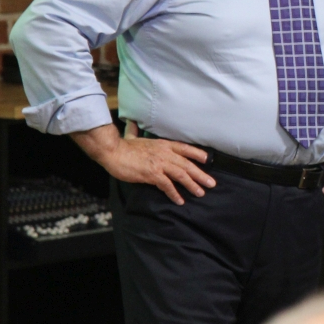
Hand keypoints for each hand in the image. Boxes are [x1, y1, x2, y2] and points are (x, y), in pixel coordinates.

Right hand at [71, 123, 213, 204]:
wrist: (112, 151)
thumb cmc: (122, 146)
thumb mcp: (133, 136)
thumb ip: (136, 131)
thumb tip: (133, 123)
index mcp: (163, 144)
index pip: (185, 148)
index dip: (198, 154)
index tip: (208, 160)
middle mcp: (165, 153)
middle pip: (188, 164)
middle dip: (201, 175)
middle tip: (211, 184)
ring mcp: (160, 163)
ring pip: (181, 175)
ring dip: (192, 185)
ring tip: (200, 193)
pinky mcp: (152, 174)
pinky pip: (167, 185)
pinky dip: (174, 193)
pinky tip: (180, 200)